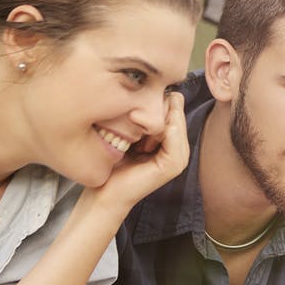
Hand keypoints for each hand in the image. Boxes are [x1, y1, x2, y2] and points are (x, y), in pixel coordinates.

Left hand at [87, 91, 189, 211]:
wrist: (104, 192)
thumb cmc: (112, 161)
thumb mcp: (131, 131)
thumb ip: (145, 115)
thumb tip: (152, 92)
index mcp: (172, 138)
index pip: (175, 103)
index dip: (155, 102)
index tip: (132, 113)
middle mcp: (180, 146)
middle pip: (176, 109)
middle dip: (154, 112)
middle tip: (132, 125)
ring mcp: (180, 157)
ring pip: (174, 120)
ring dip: (152, 122)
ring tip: (133, 134)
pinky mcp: (174, 164)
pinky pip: (172, 133)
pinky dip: (156, 129)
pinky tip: (139, 139)